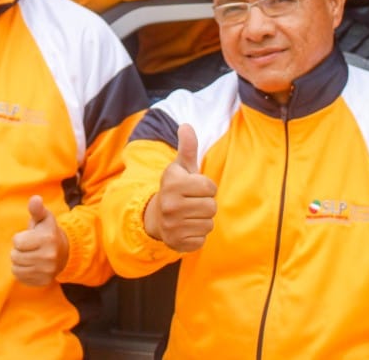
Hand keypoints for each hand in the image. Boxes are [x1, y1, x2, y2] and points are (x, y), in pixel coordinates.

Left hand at [10, 195, 69, 286]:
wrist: (64, 252)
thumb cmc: (48, 232)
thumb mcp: (44, 218)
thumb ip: (37, 209)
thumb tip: (35, 199)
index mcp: (47, 239)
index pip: (17, 242)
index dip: (20, 238)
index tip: (29, 237)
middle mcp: (48, 257)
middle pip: (15, 256)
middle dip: (18, 250)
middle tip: (29, 247)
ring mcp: (47, 272)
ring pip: (16, 269)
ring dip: (19, 262)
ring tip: (29, 255)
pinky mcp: (43, 282)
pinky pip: (21, 278)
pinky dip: (22, 272)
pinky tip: (31, 265)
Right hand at [144, 123, 216, 251]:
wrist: (157, 216)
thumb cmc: (176, 188)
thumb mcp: (181, 167)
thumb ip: (188, 147)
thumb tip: (186, 125)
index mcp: (172, 183)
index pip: (210, 187)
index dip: (206, 187)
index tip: (194, 188)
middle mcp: (170, 205)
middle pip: (212, 207)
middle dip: (206, 204)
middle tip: (192, 203)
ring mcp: (172, 225)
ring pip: (209, 224)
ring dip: (203, 220)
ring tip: (190, 215)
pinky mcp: (176, 243)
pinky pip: (202, 239)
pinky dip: (197, 235)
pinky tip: (187, 228)